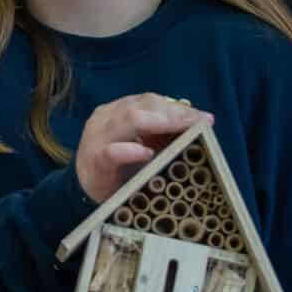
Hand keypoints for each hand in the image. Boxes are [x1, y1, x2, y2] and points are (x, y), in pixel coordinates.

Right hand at [75, 95, 210, 203]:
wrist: (86, 191)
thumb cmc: (119, 167)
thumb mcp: (141, 145)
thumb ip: (161, 133)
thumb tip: (198, 123)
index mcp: (118, 110)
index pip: (150, 101)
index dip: (179, 107)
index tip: (206, 118)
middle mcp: (106, 118)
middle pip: (143, 106)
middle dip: (175, 114)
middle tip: (200, 123)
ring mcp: (97, 138)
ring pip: (128, 120)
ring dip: (160, 123)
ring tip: (184, 129)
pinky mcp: (93, 162)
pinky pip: (110, 152)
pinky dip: (129, 151)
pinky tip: (146, 153)